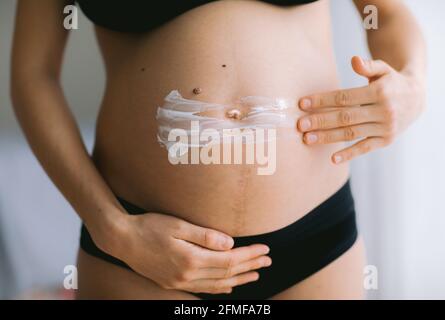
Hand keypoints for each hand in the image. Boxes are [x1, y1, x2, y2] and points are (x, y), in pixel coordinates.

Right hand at [111, 213, 270, 293]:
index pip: (229, 260)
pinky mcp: (173, 283)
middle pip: (227, 274)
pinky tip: (229, 286)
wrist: (121, 240)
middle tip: (268, 260)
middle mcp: (187, 275)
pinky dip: (220, 288)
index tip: (265, 248)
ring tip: (256, 274)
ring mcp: (180, 282)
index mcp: (190, 260)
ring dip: (239, 279)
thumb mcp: (177, 225)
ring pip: (217, 285)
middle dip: (250, 266)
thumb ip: (205, 236)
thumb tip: (230, 243)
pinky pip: (204, 288)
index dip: (249, 255)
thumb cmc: (149, 227)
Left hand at [297, 56, 425, 163]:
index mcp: (379, 92)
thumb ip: (368, 66)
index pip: (345, 97)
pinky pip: (365, 148)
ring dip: (328, 137)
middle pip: (345, 117)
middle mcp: (383, 111)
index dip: (322, 100)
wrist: (417, 99)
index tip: (302, 104)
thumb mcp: (383, 69)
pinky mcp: (386, 140)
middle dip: (320, 121)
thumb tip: (353, 60)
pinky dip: (349, 154)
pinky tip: (332, 159)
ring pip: (351, 133)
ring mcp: (385, 127)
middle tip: (300, 125)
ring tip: (307, 139)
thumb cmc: (391, 82)